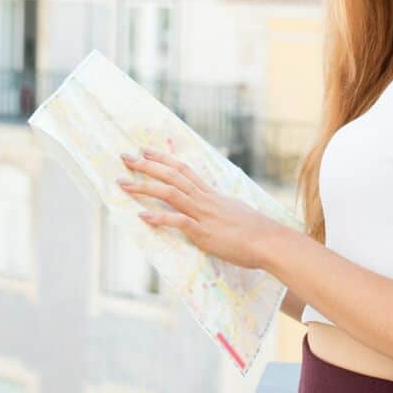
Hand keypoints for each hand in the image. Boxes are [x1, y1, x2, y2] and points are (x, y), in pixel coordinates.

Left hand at [116, 148, 281, 270]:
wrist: (269, 242)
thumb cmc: (255, 230)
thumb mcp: (235, 210)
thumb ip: (219, 206)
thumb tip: (213, 205)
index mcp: (211, 194)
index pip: (183, 169)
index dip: (162, 159)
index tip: (145, 151)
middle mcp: (204, 199)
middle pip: (171, 175)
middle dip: (146, 166)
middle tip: (125, 157)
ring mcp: (203, 214)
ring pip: (170, 194)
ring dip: (144, 187)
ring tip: (123, 183)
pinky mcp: (203, 232)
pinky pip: (178, 222)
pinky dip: (159, 218)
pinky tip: (142, 216)